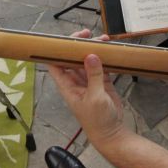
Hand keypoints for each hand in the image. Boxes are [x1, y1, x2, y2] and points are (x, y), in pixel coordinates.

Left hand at [47, 29, 124, 151]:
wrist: (112, 134)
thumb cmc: (98, 121)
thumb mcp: (95, 98)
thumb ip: (94, 76)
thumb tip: (91, 55)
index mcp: (67, 86)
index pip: (55, 64)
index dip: (58, 50)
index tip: (67, 39)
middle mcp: (75, 82)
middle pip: (72, 58)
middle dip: (79, 45)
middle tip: (88, 34)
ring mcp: (88, 82)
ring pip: (87, 61)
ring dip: (94, 50)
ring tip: (104, 40)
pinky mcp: (101, 83)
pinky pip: (100, 67)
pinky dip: (104, 58)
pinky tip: (110, 51)